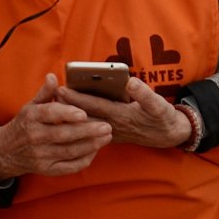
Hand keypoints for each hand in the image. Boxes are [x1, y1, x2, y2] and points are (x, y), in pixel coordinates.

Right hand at [0, 75, 112, 177]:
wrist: (6, 151)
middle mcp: (35, 137)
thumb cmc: (25, 124)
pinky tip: (96, 151)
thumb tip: (53, 76)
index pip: (50, 114)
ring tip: (107, 137)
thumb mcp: (30, 106)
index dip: (67, 114)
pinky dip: (83, 160)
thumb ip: (45, 92)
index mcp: (32, 117)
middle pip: (64, 135)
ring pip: (69, 151)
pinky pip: (68, 167)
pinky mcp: (46, 169)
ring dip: (90, 145)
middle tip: (107, 126)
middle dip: (87, 131)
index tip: (84, 113)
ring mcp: (40, 155)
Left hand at [58, 75, 193, 148]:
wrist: (169, 136)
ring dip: (71, 114)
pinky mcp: (112, 134)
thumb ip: (144, 94)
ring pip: (86, 122)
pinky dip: (80, 122)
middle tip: (50, 94)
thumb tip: (129, 82)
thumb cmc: (162, 118)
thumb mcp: (158, 105)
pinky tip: (70, 119)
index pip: (93, 105)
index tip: (60, 89)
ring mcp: (111, 131)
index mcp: (121, 115)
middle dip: (67, 105)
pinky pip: (91, 128)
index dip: (76, 97)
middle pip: (85, 114)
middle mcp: (112, 125)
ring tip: (56, 104)